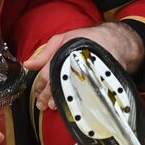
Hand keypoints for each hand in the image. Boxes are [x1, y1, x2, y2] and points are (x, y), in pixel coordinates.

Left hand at [21, 22, 143, 113]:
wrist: (116, 41)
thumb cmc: (88, 38)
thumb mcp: (62, 38)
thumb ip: (45, 52)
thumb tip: (28, 64)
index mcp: (63, 53)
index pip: (47, 74)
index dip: (40, 86)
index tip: (36, 92)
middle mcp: (73, 64)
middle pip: (56, 84)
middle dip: (46, 96)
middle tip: (42, 104)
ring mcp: (85, 73)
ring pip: (68, 91)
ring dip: (58, 100)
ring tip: (52, 106)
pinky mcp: (97, 80)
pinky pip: (83, 93)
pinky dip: (75, 100)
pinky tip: (69, 105)